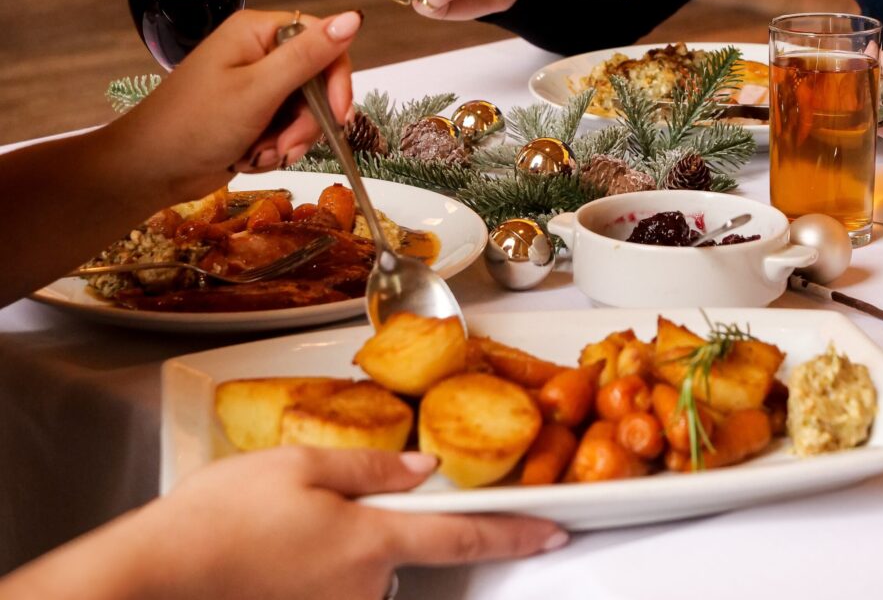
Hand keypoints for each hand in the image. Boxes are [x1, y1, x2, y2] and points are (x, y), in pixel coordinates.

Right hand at [2, 448, 567, 599]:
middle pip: (403, 550)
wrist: (156, 578)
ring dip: (342, 545)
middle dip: (378, 522)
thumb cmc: (220, 518)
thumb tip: (424, 467)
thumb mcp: (300, 465)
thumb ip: (373, 467)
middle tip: (311, 507)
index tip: (556, 530)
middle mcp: (364, 588)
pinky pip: (336, 586)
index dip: (517, 532)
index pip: (465, 537)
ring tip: (281, 528)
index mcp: (371, 541)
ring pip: (364, 568)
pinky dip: (320, 565)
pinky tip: (277, 550)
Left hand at [105, 9, 361, 201]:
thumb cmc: (197, 124)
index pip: (324, 42)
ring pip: (305, 113)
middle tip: (285, 145)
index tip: (338, 116)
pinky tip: (252, 157)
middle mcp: (260, 53)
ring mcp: (256, 86)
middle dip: (307, 122)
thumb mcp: (259, 90)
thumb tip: (354, 17)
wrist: (151, 169)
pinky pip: (287, 131)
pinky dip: (275, 149)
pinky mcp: (253, 115)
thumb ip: (308, 56)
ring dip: (291, 141)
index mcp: (258, 32)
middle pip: (317, 84)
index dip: (336, 80)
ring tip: (260, 154)